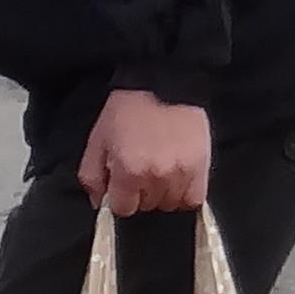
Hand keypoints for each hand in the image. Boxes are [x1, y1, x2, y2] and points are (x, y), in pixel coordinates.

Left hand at [80, 87, 212, 214]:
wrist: (164, 85)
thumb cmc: (127, 111)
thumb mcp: (98, 139)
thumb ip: (92, 175)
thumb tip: (98, 203)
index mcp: (128, 170)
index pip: (123, 208)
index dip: (120, 197)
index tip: (122, 184)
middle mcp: (156, 176)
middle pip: (147, 206)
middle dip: (140, 193)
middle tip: (140, 169)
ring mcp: (181, 173)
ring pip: (170, 204)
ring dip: (162, 193)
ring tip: (159, 170)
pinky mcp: (201, 167)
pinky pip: (193, 199)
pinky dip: (184, 194)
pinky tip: (176, 179)